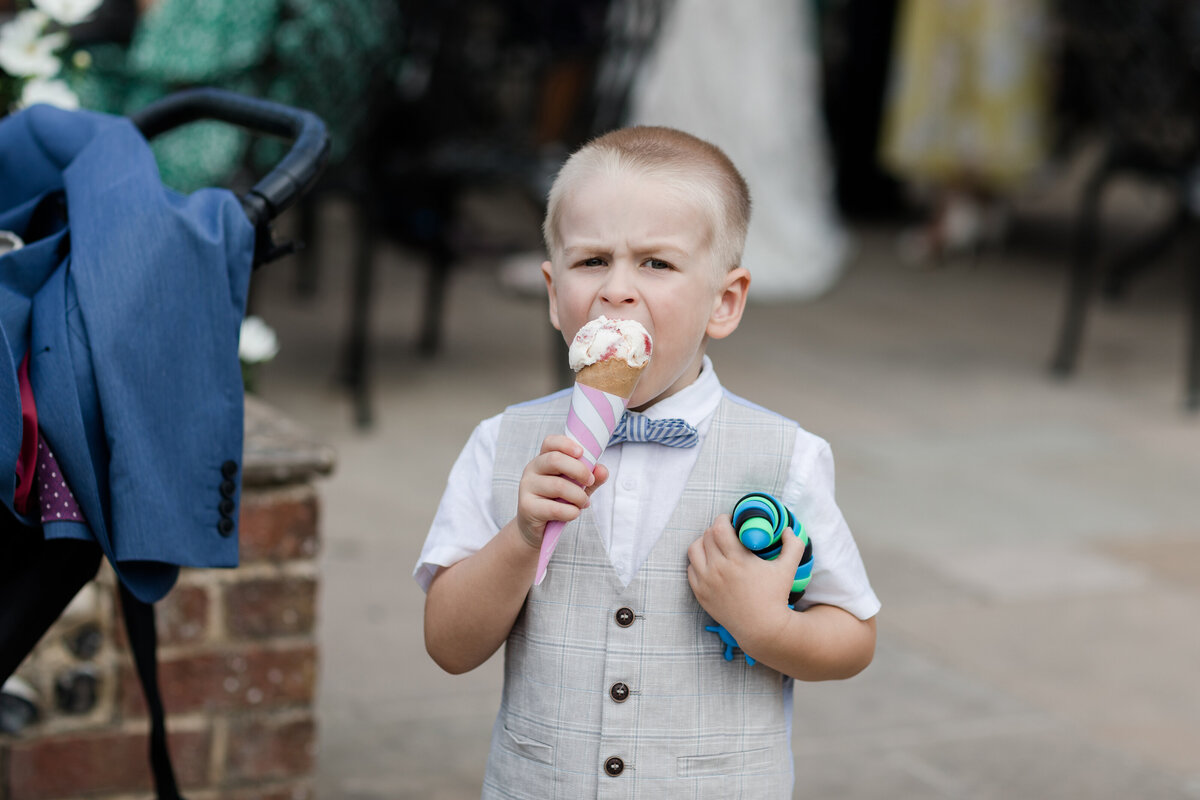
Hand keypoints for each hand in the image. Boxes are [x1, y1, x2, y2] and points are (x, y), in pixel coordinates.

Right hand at [514, 435, 608, 548]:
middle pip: (555, 460)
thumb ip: (591, 478)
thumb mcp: (578, 488)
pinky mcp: (527, 507)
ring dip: (578, 496)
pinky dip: (570, 512)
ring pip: (558, 486)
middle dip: (579, 470)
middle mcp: (532, 470)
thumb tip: (602, 470)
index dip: (566, 444)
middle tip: (590, 481)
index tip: (582, 453)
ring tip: (583, 503)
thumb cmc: (558, 502)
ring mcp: (526, 488)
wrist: (537, 529)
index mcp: (543, 459)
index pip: (550, 442)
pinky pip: (554, 508)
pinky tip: (573, 513)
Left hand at [687, 514, 804, 649]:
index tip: (732, 522)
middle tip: (726, 534)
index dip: (723, 520)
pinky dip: (698, 563)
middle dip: (716, 530)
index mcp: (737, 560)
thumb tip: (788, 529)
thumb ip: (793, 545)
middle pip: (706, 536)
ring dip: (703, 543)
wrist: (762, 629)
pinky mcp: (700, 594)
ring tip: (715, 546)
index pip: (718, 528)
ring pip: (694, 550)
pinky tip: (710, 564)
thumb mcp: (788, 569)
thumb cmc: (776, 597)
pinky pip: (691, 569)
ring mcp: (706, 583)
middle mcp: (718, 569)